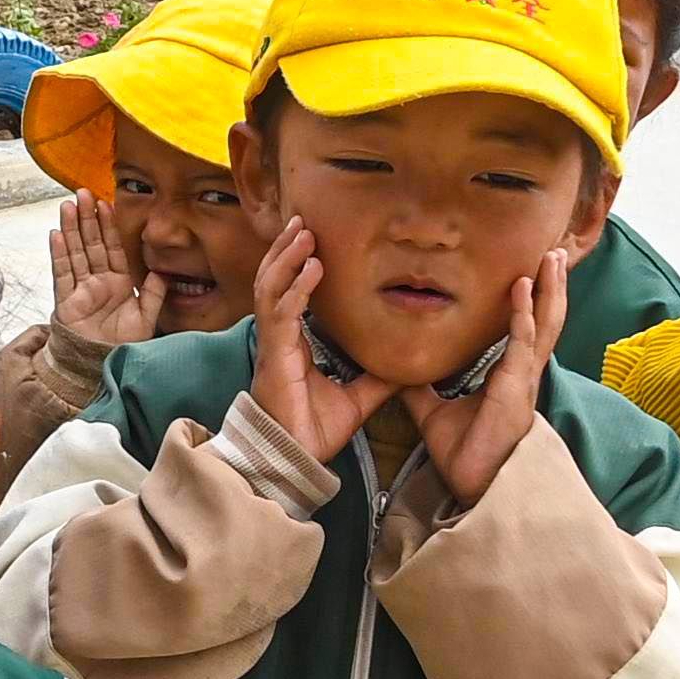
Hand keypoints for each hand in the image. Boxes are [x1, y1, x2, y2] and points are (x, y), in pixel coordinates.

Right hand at [46, 195, 152, 353]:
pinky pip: (62, 273)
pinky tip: (56, 234)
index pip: (113, 247)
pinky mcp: (66, 300)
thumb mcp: (146, 318)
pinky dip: (59, 253)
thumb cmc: (122, 345)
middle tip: (82, 193)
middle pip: (91, 243)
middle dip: (87, 218)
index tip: (105, 203)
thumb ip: (153, 294)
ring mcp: (81, 289)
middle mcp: (98, 281)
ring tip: (67, 205)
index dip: (108, 226)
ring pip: (75, 252)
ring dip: (70, 228)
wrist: (102, 367)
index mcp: (118, 282)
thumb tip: (160, 272)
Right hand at [243, 225, 378, 469]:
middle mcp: (279, 338)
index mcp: (293, 343)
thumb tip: (408, 363)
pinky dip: (296, 287)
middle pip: (274, 279)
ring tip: (303, 232)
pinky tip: (311, 269)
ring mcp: (274, 345)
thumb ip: (378, 377)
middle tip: (303, 219)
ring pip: (271, 287)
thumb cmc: (314, 430)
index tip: (312, 237)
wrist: (295, 459)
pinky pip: (283, 312)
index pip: (288, 292)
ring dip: (287, 257)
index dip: (296, 263)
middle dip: (286, 248)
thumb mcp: (358, 397)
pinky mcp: (276, 356)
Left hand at [418, 246, 570, 505]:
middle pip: (545, 319)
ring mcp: (523, 379)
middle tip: (555, 251)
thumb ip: (420, 387)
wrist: (471, 484)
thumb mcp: (433, 412)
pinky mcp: (515, 386)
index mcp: (509, 375)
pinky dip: (522, 313)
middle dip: (552, 285)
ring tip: (553, 257)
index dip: (532, 300)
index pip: (526, 328)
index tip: (533, 270)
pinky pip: (522, 342)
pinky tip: (522, 287)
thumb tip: (398, 368)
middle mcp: (523, 372)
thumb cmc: (464, 453)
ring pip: (545, 324)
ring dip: (549, 289)